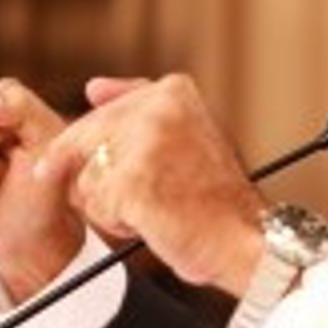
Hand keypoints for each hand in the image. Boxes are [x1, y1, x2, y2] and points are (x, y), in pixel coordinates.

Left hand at [36, 74, 265, 297]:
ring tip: (159, 206)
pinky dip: (118, 224)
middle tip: (153, 191)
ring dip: (112, 202)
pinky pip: (95, 207)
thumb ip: (137, 104)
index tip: (140, 165)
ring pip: (86, 178)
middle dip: (104, 176)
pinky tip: (155, 222)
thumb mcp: (185, 135)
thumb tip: (93, 88)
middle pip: (84, 142)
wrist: (244, 240)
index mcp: (173, 91)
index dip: (109, 150)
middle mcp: (157, 108)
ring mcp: (144, 145)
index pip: (102, 113)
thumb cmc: (216, 198)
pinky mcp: (131, 183)